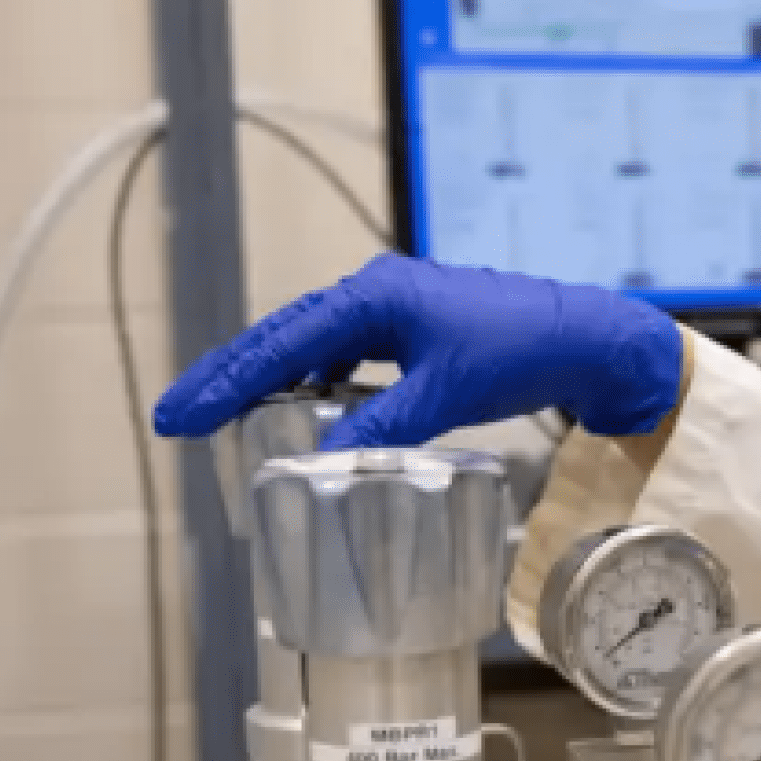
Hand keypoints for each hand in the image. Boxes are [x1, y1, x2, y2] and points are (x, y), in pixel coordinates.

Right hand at [151, 254, 685, 448]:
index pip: (281, 343)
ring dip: (271, 385)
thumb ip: (384, 427)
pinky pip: (348, 358)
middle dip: (230, 380)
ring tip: (224, 423)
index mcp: (374, 297)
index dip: (226, 382)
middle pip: (283, 339)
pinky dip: (318, 385)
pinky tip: (306, 416)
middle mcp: (375, 295)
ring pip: (312, 348)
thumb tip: (325, 465)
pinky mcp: (414, 331)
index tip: (180, 416)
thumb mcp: (446, 394)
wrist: (584, 337)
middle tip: (176, 420)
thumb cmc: (521, 350)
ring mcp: (394, 311)